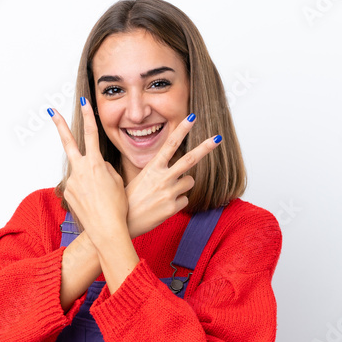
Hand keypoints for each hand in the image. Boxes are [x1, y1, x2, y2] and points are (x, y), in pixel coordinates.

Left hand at [49, 97, 127, 244]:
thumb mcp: (117, 181)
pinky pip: (78, 186)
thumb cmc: (117, 207)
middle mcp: (80, 170)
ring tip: (99, 196)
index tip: (84, 102)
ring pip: (80, 172)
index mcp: (95, 164)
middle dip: (60, 125)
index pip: (91, 134)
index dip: (88, 116)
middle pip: (68, 142)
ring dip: (88, 179)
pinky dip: (86, 191)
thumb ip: (104, 168)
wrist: (106, 230)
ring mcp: (71, 182)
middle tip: (51, 111)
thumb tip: (95, 164)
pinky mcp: (68, 193)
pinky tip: (94, 202)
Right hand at [123, 114, 222, 238]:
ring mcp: (169, 193)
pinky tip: (164, 206)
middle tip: (218, 138)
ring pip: (190, 182)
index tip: (192, 118)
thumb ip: (158, 171)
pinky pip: (185, 200)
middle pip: (190, 159)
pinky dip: (177, 202)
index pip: (170, 144)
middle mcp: (162, 178)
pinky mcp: (172, 208)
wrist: (123, 223)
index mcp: (152, 168)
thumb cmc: (130, 199)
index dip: (182, 129)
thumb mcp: (141, 179)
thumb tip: (175, 170)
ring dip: (183, 185)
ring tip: (166, 192)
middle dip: (205, 147)